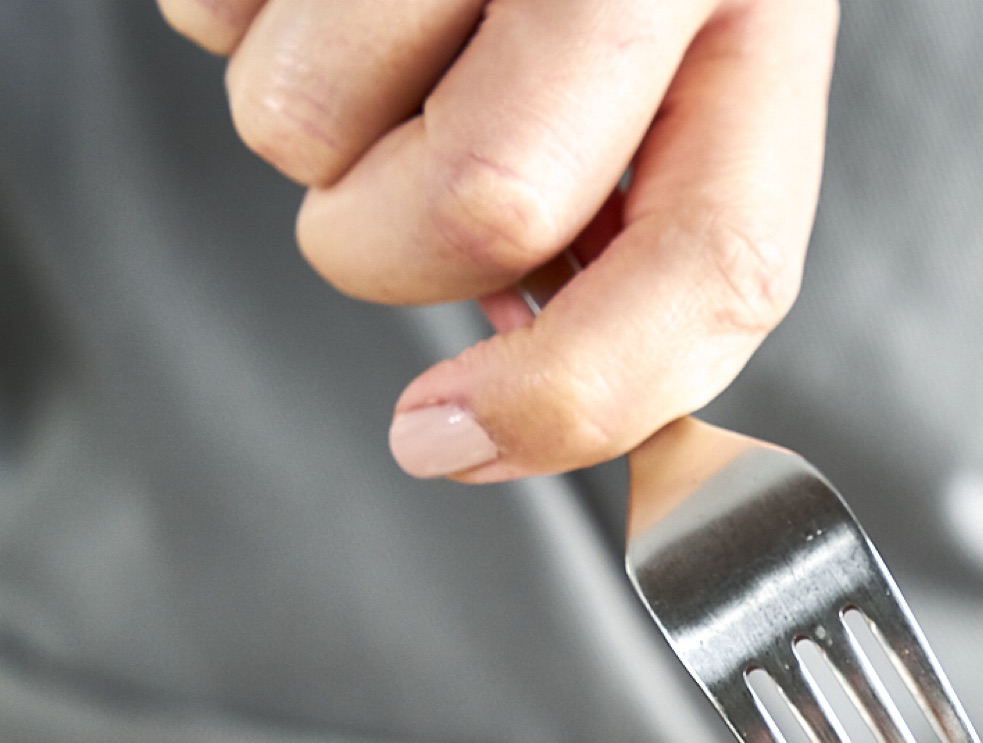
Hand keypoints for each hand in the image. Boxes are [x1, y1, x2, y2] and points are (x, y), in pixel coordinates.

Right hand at [159, 0, 837, 479]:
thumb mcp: (681, 65)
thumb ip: (644, 244)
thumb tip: (508, 406)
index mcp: (758, 8)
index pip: (716, 263)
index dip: (584, 395)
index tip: (458, 439)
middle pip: (485, 208)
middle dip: (396, 251)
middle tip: (399, 171)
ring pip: (303, 121)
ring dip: (303, 125)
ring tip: (366, 26)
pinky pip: (205, 11)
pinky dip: (235, 18)